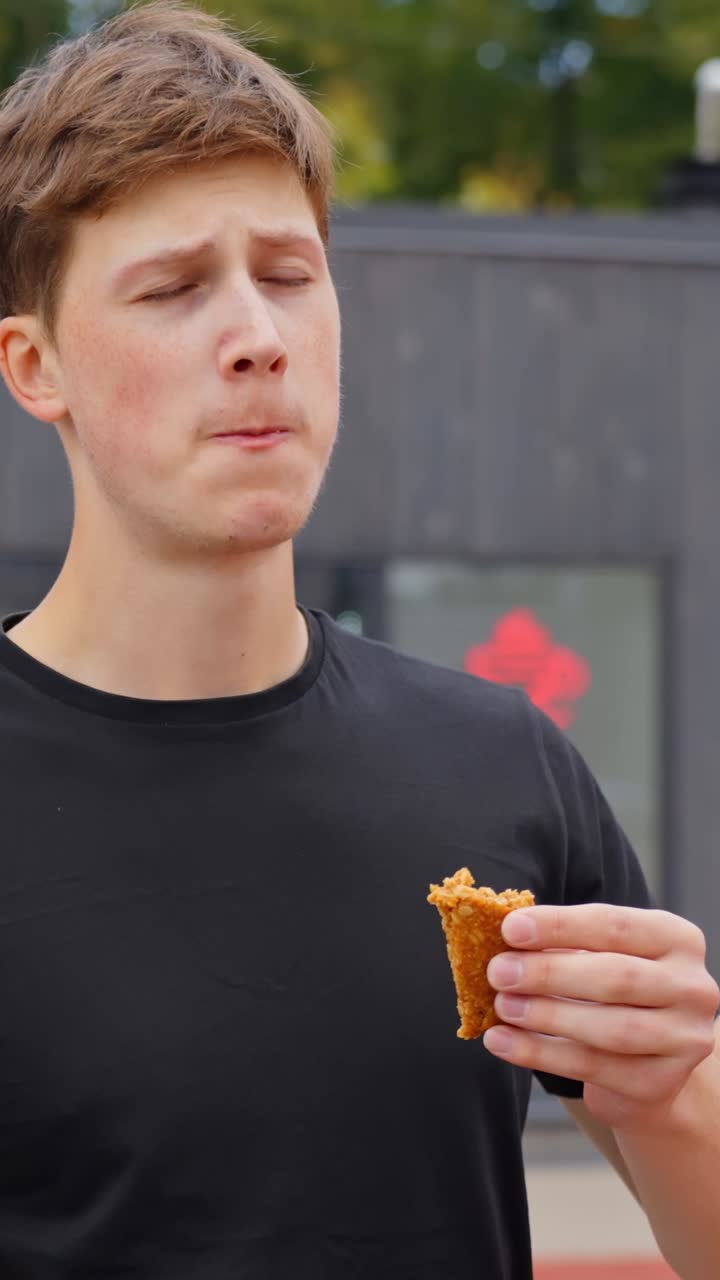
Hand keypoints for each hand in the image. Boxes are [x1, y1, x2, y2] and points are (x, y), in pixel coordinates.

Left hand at [484, 904, 719, 1127]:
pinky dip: (539, 1054)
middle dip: (549, 973)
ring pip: (609, 1028)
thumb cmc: (614, 991)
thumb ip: (563, 945)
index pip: (615, 926)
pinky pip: (593, 1068)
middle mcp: (693, 987)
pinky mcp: (661, 1083)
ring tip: (502, 1006)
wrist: (646, 1060)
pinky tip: (502, 1041)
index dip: (560, 926)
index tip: (511, 928)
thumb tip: (506, 940)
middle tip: (499, 971)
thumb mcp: (599, 956)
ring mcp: (684, 1039)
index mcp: (677, 939)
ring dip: (546, 1016)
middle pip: (617, 977)